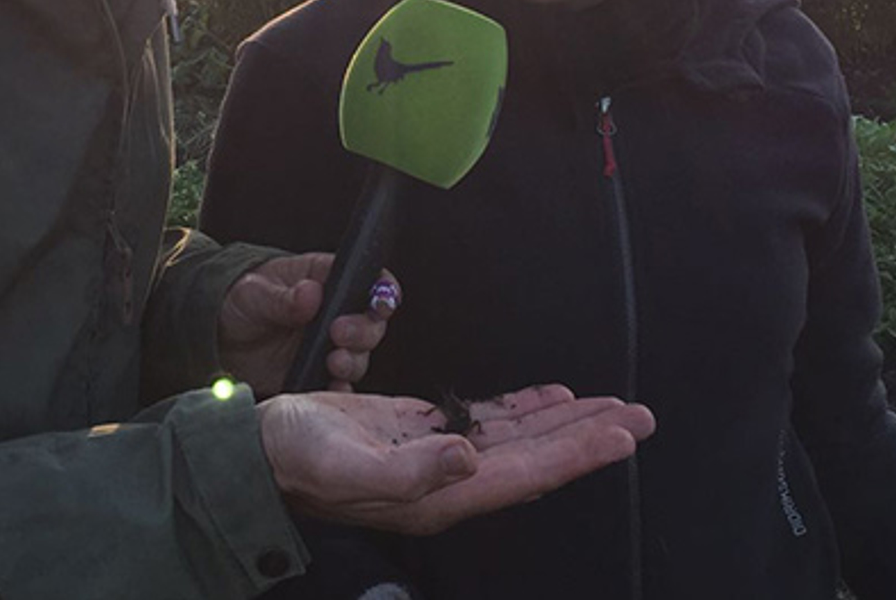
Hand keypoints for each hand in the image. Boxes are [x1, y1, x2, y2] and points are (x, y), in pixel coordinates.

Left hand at [218, 253, 398, 395]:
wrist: (215, 336)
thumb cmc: (237, 299)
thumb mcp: (252, 292)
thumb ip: (282, 297)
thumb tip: (310, 293)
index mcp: (326, 280)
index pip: (370, 281)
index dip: (382, 292)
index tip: (377, 302)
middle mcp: (334, 313)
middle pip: (371, 323)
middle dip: (364, 330)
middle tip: (340, 334)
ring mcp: (327, 345)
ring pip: (359, 356)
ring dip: (353, 360)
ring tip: (332, 361)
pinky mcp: (316, 373)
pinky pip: (338, 384)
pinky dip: (339, 389)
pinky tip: (331, 387)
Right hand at [258, 384, 654, 535]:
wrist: (255, 452)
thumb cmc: (292, 458)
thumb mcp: (342, 464)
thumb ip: (407, 471)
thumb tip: (465, 457)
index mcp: (438, 495)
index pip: (524, 474)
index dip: (575, 455)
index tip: (621, 435)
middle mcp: (449, 481)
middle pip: (536, 458)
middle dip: (589, 437)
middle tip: (640, 416)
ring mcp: (438, 457)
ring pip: (520, 439)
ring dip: (567, 422)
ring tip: (613, 407)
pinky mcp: (422, 432)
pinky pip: (489, 421)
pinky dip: (525, 409)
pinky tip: (551, 400)